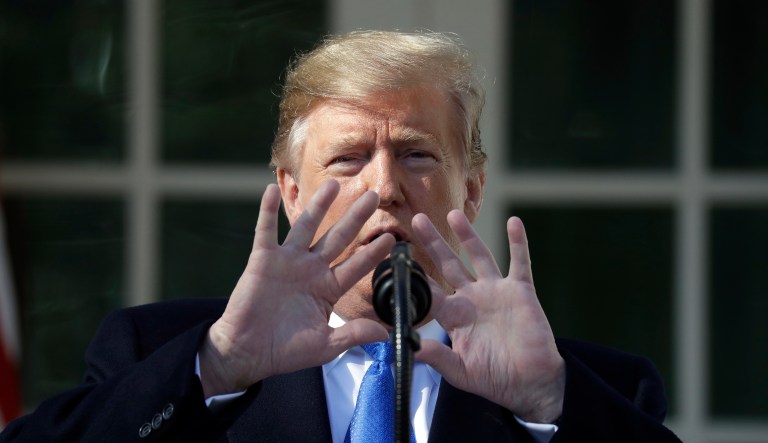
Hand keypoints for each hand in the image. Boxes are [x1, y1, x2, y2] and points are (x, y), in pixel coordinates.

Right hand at [199, 180, 393, 396]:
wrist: (247, 352)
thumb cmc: (285, 350)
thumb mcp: (325, 346)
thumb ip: (353, 335)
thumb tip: (385, 335)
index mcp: (327, 288)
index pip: (356, 266)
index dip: (373, 253)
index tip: (391, 239)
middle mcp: (310, 269)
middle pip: (338, 238)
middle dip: (356, 218)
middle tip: (373, 196)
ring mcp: (287, 262)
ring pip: (306, 227)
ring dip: (319, 205)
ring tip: (332, 184)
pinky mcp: (262, 260)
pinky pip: (265, 231)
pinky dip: (267, 211)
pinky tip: (271, 190)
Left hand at [412, 210, 564, 422]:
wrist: (530, 383)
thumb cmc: (494, 378)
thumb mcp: (460, 372)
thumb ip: (437, 357)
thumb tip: (410, 348)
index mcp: (455, 316)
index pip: (430, 290)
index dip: (414, 275)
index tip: (397, 257)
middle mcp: (472, 298)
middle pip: (449, 264)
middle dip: (433, 243)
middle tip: (417, 220)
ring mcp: (496, 291)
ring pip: (480, 256)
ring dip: (468, 235)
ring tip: (454, 214)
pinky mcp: (520, 291)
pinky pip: (519, 262)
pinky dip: (518, 243)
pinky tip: (514, 222)